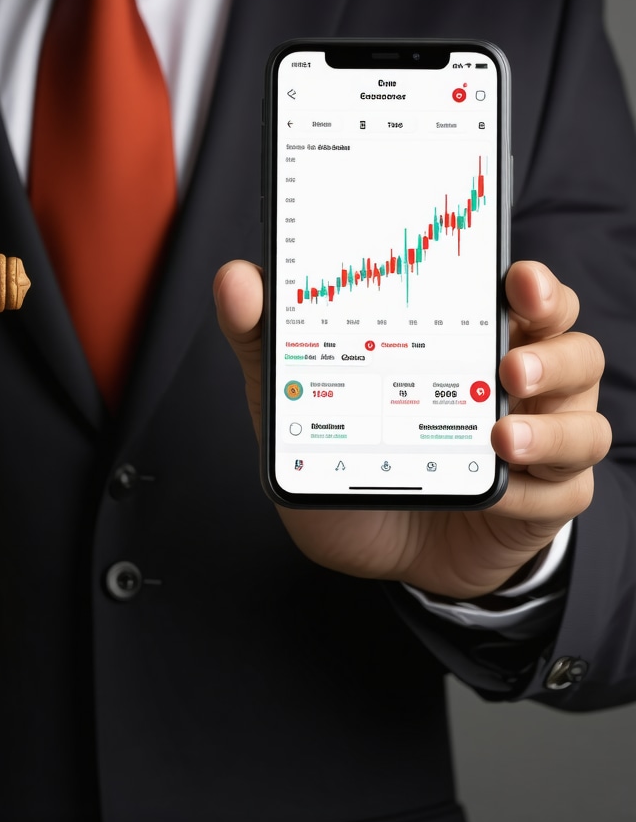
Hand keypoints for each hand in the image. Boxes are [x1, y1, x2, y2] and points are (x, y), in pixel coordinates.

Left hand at [213, 260, 611, 598]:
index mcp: (464, 342)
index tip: (518, 278)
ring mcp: (534, 439)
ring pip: (584, 416)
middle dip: (554, 347)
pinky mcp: (541, 498)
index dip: (533, 283)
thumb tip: (237, 278)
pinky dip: (533, 488)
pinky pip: (564, 486)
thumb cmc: (347, 455)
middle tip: (510, 361)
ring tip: (499, 432)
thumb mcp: (294, 397)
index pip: (523, 296)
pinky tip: (495, 489)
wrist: (370, 543)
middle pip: (571, 345)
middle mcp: (512, 383)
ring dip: (551, 423)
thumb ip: (264, 337)